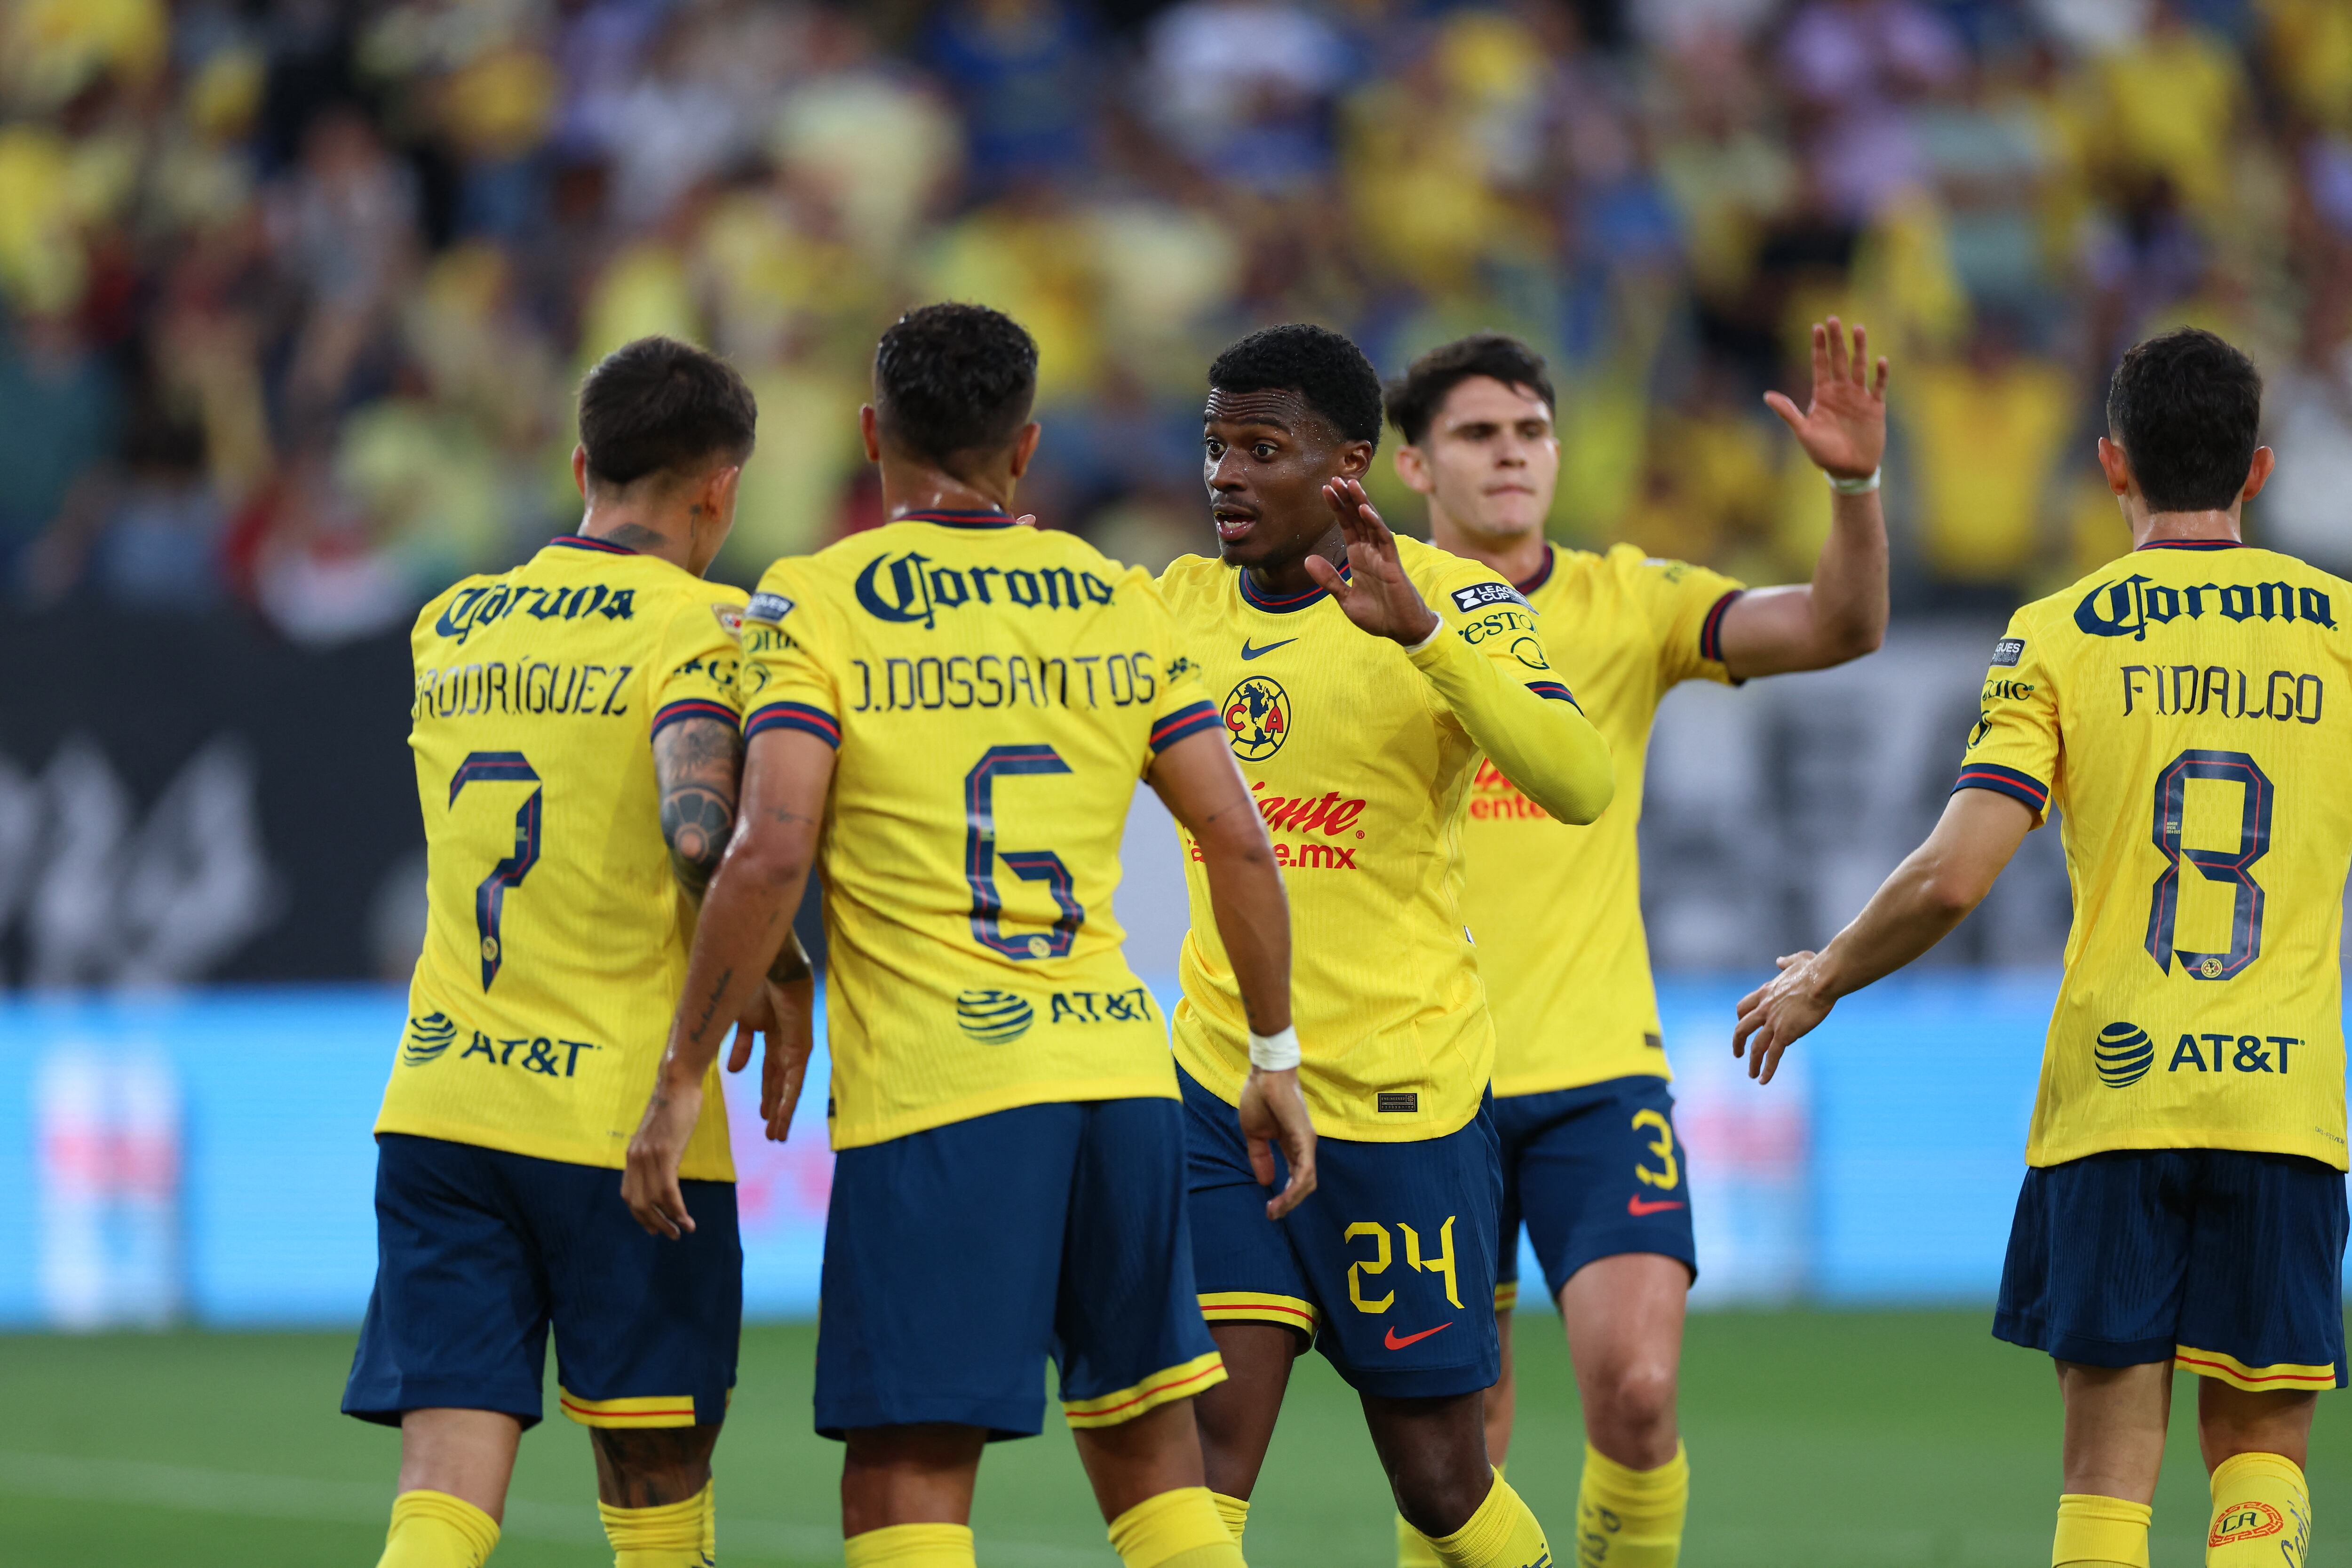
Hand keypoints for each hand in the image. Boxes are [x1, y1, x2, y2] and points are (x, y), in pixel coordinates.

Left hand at [622, 1075, 703, 1237]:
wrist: (677, 1083)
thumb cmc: (675, 1104)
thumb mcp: (660, 1133)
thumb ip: (657, 1151)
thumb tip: (665, 1167)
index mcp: (633, 1154)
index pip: (628, 1194)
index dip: (639, 1215)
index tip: (652, 1228)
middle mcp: (635, 1158)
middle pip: (637, 1203)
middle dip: (653, 1224)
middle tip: (670, 1235)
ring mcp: (648, 1156)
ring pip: (652, 1201)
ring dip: (668, 1222)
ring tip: (683, 1231)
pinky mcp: (665, 1153)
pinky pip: (667, 1191)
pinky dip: (677, 1210)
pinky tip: (687, 1220)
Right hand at [722, 974, 814, 1140]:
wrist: (769, 965)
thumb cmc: (756, 984)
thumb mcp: (743, 1021)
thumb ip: (742, 1046)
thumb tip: (732, 1071)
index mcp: (772, 1037)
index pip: (770, 1073)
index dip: (766, 1095)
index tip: (761, 1117)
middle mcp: (786, 1044)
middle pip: (780, 1084)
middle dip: (774, 1108)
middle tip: (771, 1132)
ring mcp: (796, 1046)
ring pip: (789, 1086)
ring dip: (782, 1111)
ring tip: (777, 1134)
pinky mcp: (801, 1046)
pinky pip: (795, 1078)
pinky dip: (788, 1097)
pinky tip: (782, 1115)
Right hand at [1238, 1066, 1316, 1219]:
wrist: (1265, 1075)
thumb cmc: (1260, 1097)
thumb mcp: (1255, 1134)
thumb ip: (1260, 1157)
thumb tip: (1265, 1182)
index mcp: (1292, 1145)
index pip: (1295, 1176)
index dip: (1285, 1195)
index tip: (1269, 1209)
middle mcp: (1304, 1147)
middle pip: (1304, 1184)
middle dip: (1289, 1203)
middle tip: (1272, 1215)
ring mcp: (1307, 1143)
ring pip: (1307, 1182)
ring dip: (1291, 1201)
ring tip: (1275, 1211)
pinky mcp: (1305, 1140)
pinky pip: (1304, 1172)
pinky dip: (1294, 1189)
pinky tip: (1282, 1199)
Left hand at [1309, 478, 1440, 645]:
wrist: (1402, 631)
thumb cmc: (1378, 616)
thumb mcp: (1346, 599)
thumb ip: (1329, 579)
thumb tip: (1307, 560)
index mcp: (1359, 558)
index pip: (1347, 526)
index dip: (1337, 508)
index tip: (1325, 490)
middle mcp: (1371, 552)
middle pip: (1357, 519)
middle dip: (1347, 499)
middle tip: (1335, 478)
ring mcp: (1383, 556)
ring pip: (1371, 523)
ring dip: (1361, 503)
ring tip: (1350, 484)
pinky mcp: (1393, 564)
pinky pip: (1385, 539)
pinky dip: (1376, 524)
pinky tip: (1366, 510)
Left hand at [1732, 951, 1834, 1083]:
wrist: (1823, 979)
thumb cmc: (1816, 969)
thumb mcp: (1798, 960)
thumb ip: (1786, 962)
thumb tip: (1779, 961)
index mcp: (1766, 992)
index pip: (1744, 1007)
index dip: (1742, 1018)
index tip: (1744, 1025)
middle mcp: (1765, 1009)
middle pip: (1742, 1028)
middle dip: (1738, 1042)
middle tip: (1737, 1053)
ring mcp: (1774, 1022)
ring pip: (1756, 1046)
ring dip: (1752, 1062)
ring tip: (1752, 1075)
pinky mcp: (1786, 1033)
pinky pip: (1772, 1055)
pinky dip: (1767, 1069)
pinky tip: (1764, 1080)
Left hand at [1764, 317, 1887, 479]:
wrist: (1848, 471)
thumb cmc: (1823, 453)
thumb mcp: (1803, 432)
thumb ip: (1788, 412)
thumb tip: (1766, 396)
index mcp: (1823, 395)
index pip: (1820, 365)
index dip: (1819, 346)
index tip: (1817, 327)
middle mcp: (1841, 391)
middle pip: (1839, 360)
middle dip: (1836, 340)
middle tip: (1833, 319)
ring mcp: (1859, 397)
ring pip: (1860, 367)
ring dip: (1859, 349)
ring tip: (1858, 329)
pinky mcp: (1875, 407)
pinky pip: (1879, 386)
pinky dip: (1881, 374)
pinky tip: (1881, 360)